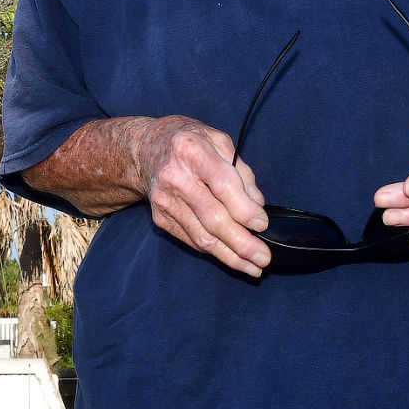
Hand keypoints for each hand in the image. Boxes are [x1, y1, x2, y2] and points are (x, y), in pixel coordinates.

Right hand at [136, 116, 270, 276]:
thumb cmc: (189, 142)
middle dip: (242, 243)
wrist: (145, 149)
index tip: (263, 225)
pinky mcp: (160, 218)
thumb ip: (241, 172)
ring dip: (230, 256)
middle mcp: (175, 178)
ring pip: (202, 237)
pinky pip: (192, 240)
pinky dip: (213, 251)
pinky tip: (231, 256)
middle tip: (263, 258)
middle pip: (213, 218)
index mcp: (192, 151)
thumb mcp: (219, 141)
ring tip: (253, 267)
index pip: (223, 186)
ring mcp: (165, 201)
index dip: (245, 210)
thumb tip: (257, 206)